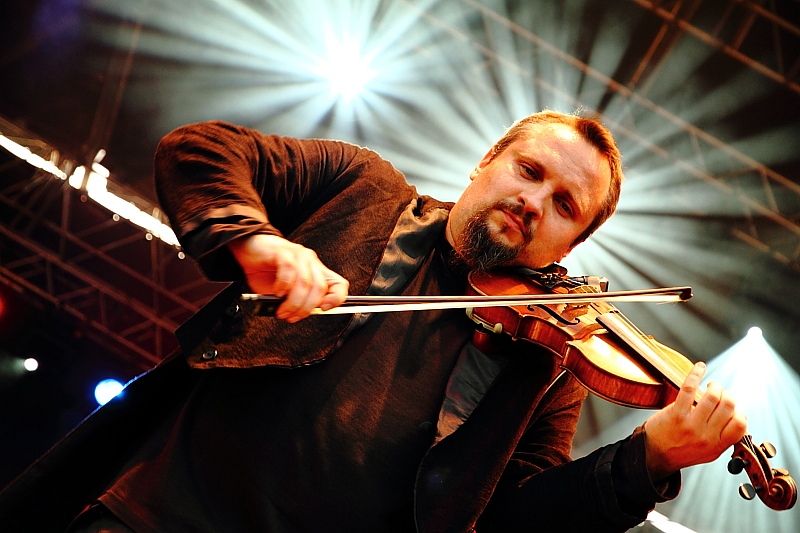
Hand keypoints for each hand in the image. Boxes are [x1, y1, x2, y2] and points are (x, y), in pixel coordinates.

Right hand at [228, 234, 348, 321]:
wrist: (248, 248)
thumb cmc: (265, 270)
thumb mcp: (284, 292)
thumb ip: (294, 301)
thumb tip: (297, 316)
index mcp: (316, 271)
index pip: (339, 285)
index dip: (336, 299)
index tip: (323, 309)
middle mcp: (310, 261)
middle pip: (320, 288)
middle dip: (306, 308)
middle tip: (291, 316)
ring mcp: (298, 254)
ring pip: (305, 282)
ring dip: (293, 302)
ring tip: (281, 311)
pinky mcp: (283, 251)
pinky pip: (289, 269)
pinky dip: (284, 285)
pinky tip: (277, 292)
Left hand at [643, 361, 746, 480]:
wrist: (655, 455)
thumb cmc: (681, 451)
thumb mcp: (709, 452)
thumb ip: (724, 439)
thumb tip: (739, 420)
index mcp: (718, 445)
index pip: (740, 424)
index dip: (739, 412)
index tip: (731, 408)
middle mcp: (706, 436)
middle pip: (728, 406)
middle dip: (726, 394)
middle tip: (719, 392)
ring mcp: (691, 425)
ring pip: (712, 397)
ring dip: (714, 385)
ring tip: (710, 385)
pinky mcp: (676, 414)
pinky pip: (689, 389)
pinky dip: (696, 375)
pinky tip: (700, 368)